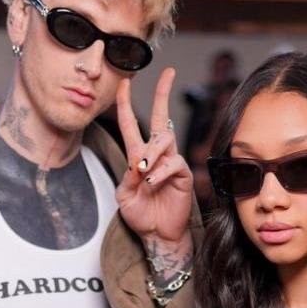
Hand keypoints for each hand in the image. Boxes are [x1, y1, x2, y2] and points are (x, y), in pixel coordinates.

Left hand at [115, 68, 192, 248]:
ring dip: (151, 153)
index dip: (126, 102)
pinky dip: (160, 173)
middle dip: (163, 93)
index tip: (124, 82)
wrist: (157, 235)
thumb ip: (126, 179)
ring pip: (164, 140)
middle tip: (168, 72)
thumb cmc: (141, 215)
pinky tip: (152, 183)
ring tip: (143, 171)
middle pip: (162, 117)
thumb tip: (137, 163)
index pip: (131, 123)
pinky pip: (173, 164)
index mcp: (137, 156)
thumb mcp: (124, 197)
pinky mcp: (183, 174)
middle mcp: (156, 155)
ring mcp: (171, 162)